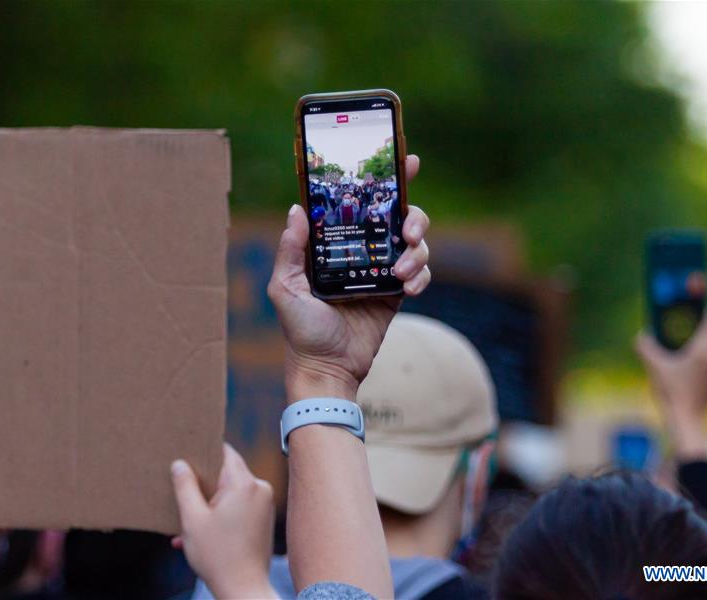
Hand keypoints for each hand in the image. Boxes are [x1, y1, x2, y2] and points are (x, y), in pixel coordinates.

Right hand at [170, 445, 275, 598]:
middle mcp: (260, 489)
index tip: (187, 454)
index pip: (225, 452)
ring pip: (231, 493)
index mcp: (244, 484)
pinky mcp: (263, 519)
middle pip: (227, 473)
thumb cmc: (218, 557)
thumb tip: (180, 464)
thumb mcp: (192, 520)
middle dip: (204, 483)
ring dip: (209, 503)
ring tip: (187, 521)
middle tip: (182, 492)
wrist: (243, 590)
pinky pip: (239, 507)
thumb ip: (184, 487)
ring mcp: (264, 505)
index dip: (205, 451)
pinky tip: (200, 533)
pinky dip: (221, 515)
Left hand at [267, 155, 430, 401]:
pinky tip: (408, 288)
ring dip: (416, 252)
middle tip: (407, 231)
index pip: (360, 203)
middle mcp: (360, 251)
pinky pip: (420, 274)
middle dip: (412, 216)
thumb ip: (290, 250)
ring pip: (414, 244)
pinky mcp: (397, 294)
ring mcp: (381, 271)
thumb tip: (297, 209)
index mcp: (334, 244)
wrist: (328, 369)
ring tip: (400, 273)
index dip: (385, 180)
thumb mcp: (285, 288)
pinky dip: (421, 277)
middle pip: (398, 217)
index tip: (406, 162)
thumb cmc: (301, 330)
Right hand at [635, 308, 706, 459]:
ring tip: (684, 348)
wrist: (688, 422)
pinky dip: (703, 359)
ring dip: (703, 344)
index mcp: (704, 348)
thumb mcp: (654, 368)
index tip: (698, 303)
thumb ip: (646, 347)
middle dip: (703, 326)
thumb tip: (641, 335)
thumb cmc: (672, 393)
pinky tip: (686, 368)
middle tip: (686, 325)